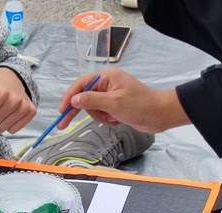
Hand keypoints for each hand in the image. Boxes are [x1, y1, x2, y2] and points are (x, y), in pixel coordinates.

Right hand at [57, 68, 190, 132]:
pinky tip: (118, 121)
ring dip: (100, 117)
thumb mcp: (113, 103)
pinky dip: (107, 120)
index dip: (69, 98)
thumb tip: (74, 100)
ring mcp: (112, 95)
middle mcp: (108, 84)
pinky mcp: (116, 106)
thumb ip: (91, 100)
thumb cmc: (140, 105)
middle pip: (84, 97)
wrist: (161, 115)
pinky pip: (103, 114)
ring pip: (93, 109)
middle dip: (85, 111)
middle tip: (64, 125)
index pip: (81, 85)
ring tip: (113, 119)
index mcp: (107, 77)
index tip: (61, 111)